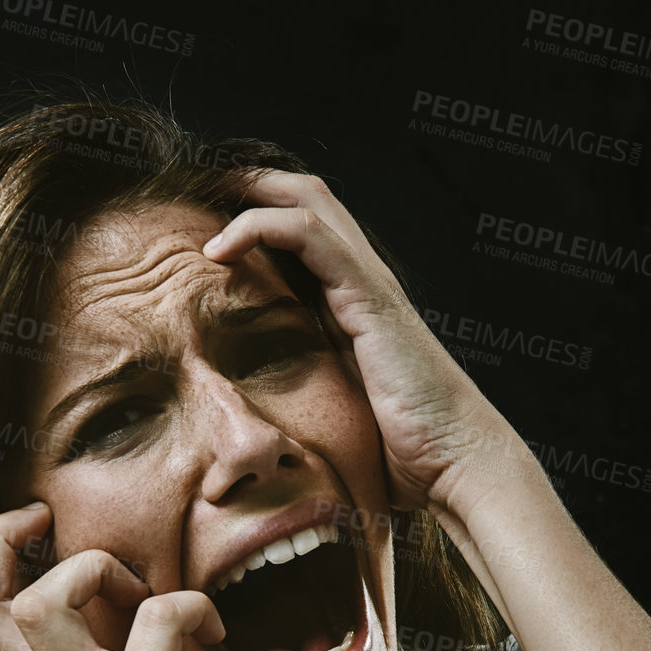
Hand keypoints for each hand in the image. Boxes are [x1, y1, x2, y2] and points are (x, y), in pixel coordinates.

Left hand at [203, 170, 508, 515]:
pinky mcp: (368, 296)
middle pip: (305, 200)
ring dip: (248, 192)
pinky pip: (308, 235)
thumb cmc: (404, 459)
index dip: (254, 217)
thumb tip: (257, 445)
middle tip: (195, 185)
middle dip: (248, 184)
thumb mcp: (336, 424)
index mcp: (351, 309)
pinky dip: (259, 226)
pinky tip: (218, 249)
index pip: (301, 235)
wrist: (454, 465)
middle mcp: (362, 286)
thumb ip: (303, 411)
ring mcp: (368, 286)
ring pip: (307, 202)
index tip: (199, 226)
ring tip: (199, 195)